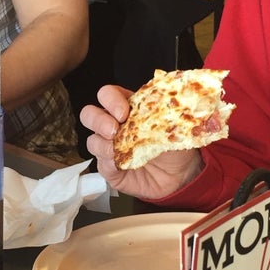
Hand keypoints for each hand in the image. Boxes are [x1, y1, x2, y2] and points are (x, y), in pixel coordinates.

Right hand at [81, 83, 202, 199]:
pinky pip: (100, 163)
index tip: (124, 112)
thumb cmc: (174, 146)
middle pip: (89, 114)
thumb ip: (160, 116)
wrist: (180, 175)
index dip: (111, 100)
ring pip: (92, 140)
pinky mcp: (109, 168)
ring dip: (102, 144)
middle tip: (114, 129)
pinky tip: (121, 164)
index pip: (108, 95)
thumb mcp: (172, 125)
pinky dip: (108, 162)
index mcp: (127, 107)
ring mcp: (109, 147)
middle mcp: (113, 124)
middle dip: (98, 120)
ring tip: (117, 149)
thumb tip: (159, 109)